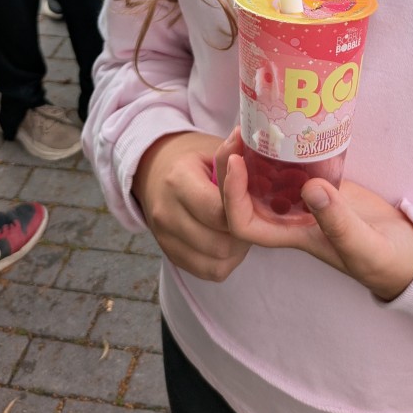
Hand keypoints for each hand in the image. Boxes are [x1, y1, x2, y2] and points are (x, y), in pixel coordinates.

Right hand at [132, 131, 250, 280]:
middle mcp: (167, 213)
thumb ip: (232, 153)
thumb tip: (260, 140)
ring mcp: (165, 238)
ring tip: (241, 226)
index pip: (218, 211)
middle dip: (243, 233)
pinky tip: (228, 239)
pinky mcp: (170, 255)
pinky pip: (208, 272)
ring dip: (237, 249)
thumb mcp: (210, 148)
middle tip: (253, 216)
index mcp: (178, 181)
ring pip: (217, 261)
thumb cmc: (191, 158)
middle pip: (220, 242)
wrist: (152, 171)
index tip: (257, 199)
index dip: (243, 209)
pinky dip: (225, 260)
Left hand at [218, 130, 412, 300]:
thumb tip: (310, 189)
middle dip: (234, 164)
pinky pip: (291, 165)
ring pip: (264, 177)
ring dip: (253, 152)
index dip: (232, 195)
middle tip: (241, 128)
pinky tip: (285, 123)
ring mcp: (304, 198)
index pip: (243, 223)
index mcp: (292, 236)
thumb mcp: (364, 246)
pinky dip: (284, 147)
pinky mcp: (321, 182)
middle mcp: (290, 216)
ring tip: (255, 119)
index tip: (238, 162)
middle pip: (244, 195)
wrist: (409, 253)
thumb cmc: (385, 261)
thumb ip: (339, 223)